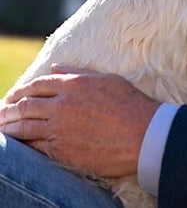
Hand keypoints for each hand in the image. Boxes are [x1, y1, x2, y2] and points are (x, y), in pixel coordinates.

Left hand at [0, 65, 159, 177]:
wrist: (144, 134)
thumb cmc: (131, 104)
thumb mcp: (107, 79)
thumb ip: (79, 72)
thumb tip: (56, 66)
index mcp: (73, 84)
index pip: (36, 85)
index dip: (20, 91)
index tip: (12, 97)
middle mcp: (62, 104)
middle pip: (24, 106)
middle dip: (8, 110)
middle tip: (1, 114)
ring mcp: (60, 128)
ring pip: (23, 127)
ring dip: (8, 128)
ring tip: (2, 130)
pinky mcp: (62, 149)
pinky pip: (34, 147)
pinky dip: (23, 145)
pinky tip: (20, 145)